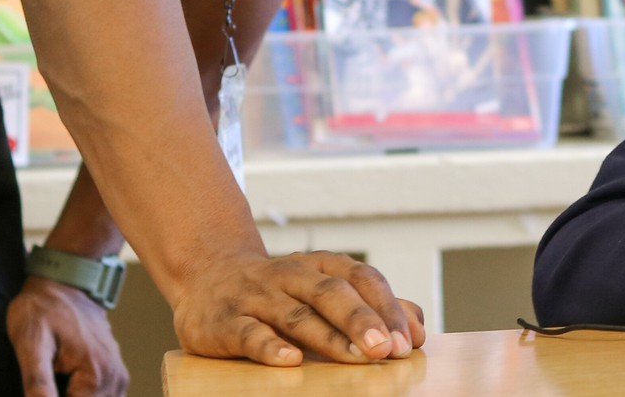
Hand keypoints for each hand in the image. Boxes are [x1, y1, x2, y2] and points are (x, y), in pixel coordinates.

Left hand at [6, 276, 128, 396]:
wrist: (62, 282)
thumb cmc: (42, 309)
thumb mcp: (30, 343)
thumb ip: (37, 382)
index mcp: (96, 374)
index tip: (41, 390)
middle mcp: (114, 377)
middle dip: (61, 396)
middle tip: (47, 376)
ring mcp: (118, 375)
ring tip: (54, 379)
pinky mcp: (115, 373)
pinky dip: (86, 396)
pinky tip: (66, 386)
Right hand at [173, 252, 426, 365]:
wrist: (206, 276)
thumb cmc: (280, 291)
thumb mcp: (323, 289)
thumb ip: (370, 306)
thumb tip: (417, 326)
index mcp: (320, 265)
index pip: (360, 278)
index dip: (386, 307)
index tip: (409, 340)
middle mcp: (290, 274)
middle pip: (331, 293)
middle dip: (363, 320)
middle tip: (388, 348)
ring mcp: (256, 296)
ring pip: (296, 314)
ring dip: (329, 336)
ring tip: (357, 356)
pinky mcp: (225, 321)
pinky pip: (249, 332)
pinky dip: (270, 346)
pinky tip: (290, 359)